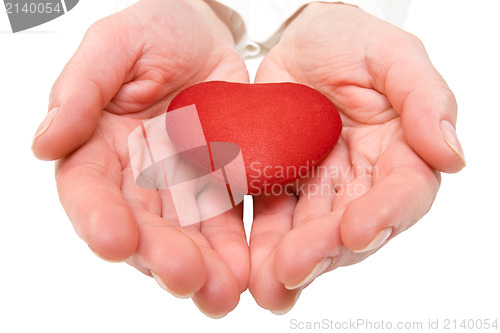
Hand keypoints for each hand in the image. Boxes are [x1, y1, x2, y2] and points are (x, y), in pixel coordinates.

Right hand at [32, 0, 249, 317]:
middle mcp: (136, 176)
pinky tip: (244, 271)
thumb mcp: (115, 45)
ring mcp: (179, 186)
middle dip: (160, 255)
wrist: (206, 34)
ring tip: (219, 293)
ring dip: (202, 267)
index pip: (89, 190)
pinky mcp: (220, 184)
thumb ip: (80, 90)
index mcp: (99, 145)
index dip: (98, 217)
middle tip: (184, 278)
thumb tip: (43, 142)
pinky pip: (227, 220)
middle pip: (142, 225)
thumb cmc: (155, 30)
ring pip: (186, 235)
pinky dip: (234, 248)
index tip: (113, 241)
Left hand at [249, 3, 464, 312]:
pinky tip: (247, 264)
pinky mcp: (280, 184)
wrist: (300, 40)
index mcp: (399, 153)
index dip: (384, 215)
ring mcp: (319, 187)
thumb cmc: (351, 42)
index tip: (357, 231)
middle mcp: (362, 180)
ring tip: (266, 284)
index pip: (402, 194)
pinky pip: (270, 215)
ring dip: (288, 259)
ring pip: (308, 231)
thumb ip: (425, 99)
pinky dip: (259, 241)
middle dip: (323, 249)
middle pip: (349, 225)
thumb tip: (450, 155)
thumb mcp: (392, 55)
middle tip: (292, 269)